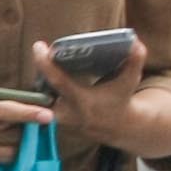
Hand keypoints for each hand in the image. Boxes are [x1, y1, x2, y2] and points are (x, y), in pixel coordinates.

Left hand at [34, 33, 146, 148]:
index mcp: (81, 102)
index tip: (39, 46)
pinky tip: (35, 72)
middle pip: (41, 89)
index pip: (58, 82)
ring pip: (36, 99)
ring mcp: (57, 118)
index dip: (45, 64)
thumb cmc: (121, 98)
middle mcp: (66, 112)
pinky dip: (35, 90)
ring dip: (34, 79)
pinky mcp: (52, 119)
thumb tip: (136, 43)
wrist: (117, 126)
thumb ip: (134, 62)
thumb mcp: (130, 81)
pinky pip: (37, 104)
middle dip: (37, 70)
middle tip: (37, 47)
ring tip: (38, 57)